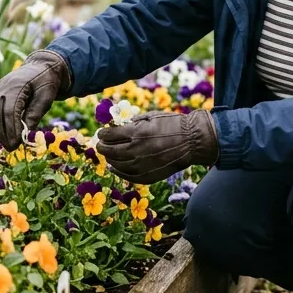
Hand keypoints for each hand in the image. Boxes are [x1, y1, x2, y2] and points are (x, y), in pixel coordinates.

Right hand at [0, 51, 70, 149]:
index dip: (12, 129)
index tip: (17, 143)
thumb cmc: (46, 82)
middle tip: (12, 148)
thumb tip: (25, 134)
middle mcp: (3, 87)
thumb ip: (35, 114)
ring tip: (8, 145)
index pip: (10, 111)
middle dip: (3, 133)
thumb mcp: (46, 97)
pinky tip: (3, 135)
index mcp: (17, 85)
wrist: (40, 67)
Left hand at [97, 110, 219, 183]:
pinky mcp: (149, 176)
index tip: (101, 134)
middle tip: (100, 145)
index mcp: (136, 133)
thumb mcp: (151, 116)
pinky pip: (128, 176)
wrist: (192, 141)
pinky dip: (118, 172)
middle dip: (102, 148)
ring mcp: (142, 165)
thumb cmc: (172, 124)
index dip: (103, 135)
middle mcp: (136, 150)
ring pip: (117, 165)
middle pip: (110, 151)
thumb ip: (132, 122)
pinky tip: (114, 168)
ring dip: (109, 159)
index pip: (110, 136)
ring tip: (108, 155)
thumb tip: (116, 127)